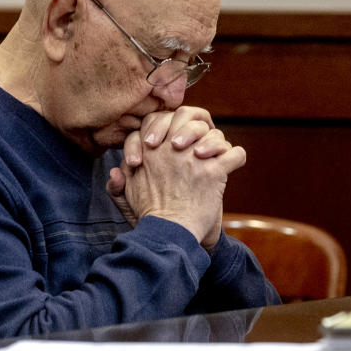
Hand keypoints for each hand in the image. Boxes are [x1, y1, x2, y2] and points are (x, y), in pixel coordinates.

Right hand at [107, 115, 245, 249]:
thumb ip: (118, 184)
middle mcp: (171, 148)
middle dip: (196, 125)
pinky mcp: (213, 172)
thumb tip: (114, 172)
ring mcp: (193, 158)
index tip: (173, 141)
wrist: (168, 235)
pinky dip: (236, 158)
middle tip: (200, 142)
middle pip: (188, 116)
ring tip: (216, 157)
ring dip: (218, 144)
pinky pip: (235, 153)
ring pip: (214, 134)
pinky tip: (230, 167)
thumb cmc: (149, 218)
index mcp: (150, 150)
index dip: (168, 125)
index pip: (159, 118)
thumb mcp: (126, 198)